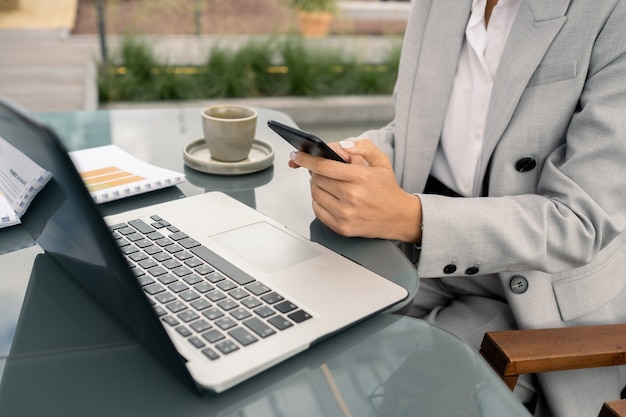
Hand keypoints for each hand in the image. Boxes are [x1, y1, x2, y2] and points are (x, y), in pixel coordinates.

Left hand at [289, 139, 421, 242]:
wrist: (399, 217)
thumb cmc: (387, 189)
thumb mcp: (381, 161)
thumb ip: (363, 147)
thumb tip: (343, 145)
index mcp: (360, 177)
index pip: (324, 166)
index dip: (306, 159)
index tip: (298, 155)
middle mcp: (352, 196)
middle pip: (317, 179)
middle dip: (315, 172)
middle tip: (321, 170)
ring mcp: (345, 214)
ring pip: (315, 194)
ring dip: (316, 186)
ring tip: (328, 183)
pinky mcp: (342, 227)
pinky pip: (317, 210)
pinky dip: (318, 201)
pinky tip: (329, 197)